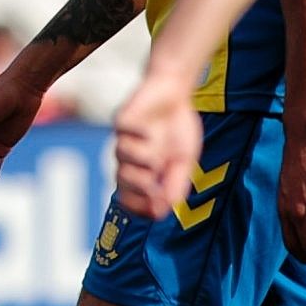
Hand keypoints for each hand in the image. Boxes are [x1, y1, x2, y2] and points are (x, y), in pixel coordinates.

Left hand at [113, 68, 201, 218]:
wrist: (175, 93)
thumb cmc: (178, 128)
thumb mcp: (184, 161)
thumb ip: (175, 186)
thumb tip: (163, 212)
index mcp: (142, 172)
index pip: (129, 199)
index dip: (139, 208)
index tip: (157, 207)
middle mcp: (129, 158)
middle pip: (121, 183)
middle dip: (140, 187)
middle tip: (155, 183)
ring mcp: (124, 138)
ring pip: (123, 157)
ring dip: (143, 159)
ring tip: (158, 152)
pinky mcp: (123, 119)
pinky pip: (124, 131)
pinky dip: (139, 135)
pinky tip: (149, 132)